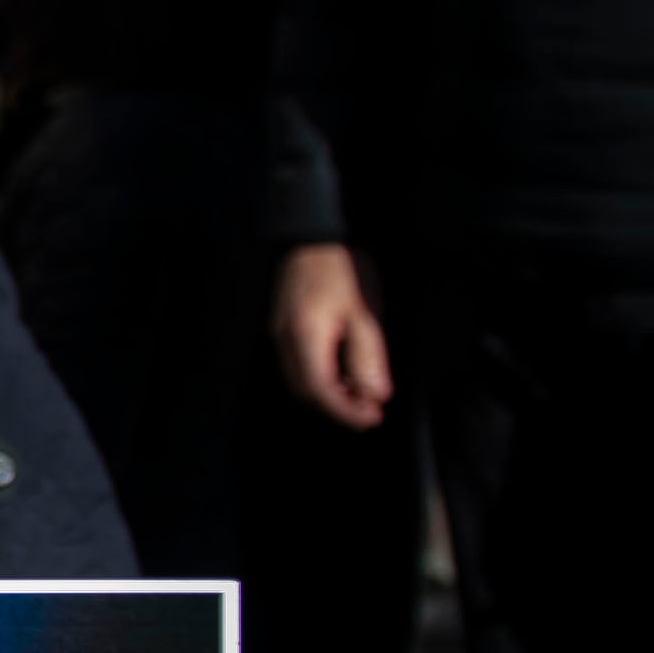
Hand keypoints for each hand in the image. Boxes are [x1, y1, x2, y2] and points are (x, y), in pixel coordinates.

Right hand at [273, 241, 392, 429]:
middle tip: (370, 408)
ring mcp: (279, 333)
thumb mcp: (364, 312)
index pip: (321, 390)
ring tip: (359, 391)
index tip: (373, 418)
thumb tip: (374, 396)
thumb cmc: (343, 270)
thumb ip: (368, 356)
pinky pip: (296, 365)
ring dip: (328, 393)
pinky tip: (342, 370)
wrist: (313, 234)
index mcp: (305, 336)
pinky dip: (319, 377)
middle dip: (337, 406)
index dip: (346, 411)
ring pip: (299, 380)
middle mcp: (284, 339)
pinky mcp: (282, 326)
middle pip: (306, 391)